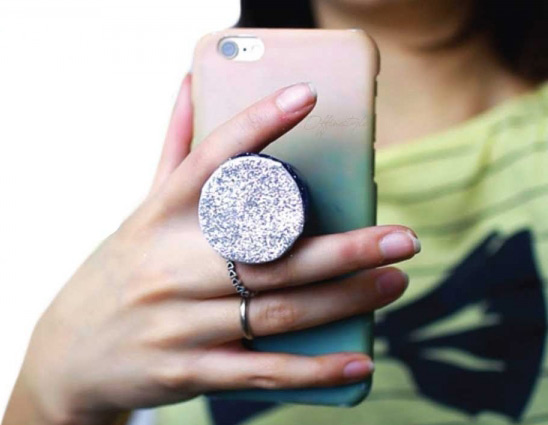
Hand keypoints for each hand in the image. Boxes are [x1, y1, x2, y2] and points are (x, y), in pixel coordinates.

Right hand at [4, 76, 419, 424]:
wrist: (70, 353)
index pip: (209, 159)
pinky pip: (259, 369)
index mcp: (158, 216)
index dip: (258, 124)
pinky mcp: (185, 370)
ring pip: (276, 309)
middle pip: (267, 254)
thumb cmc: (121, 271)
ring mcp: (177, 323)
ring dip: (344, 299)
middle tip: (401, 237)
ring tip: (393, 281)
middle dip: (343, 248)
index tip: (307, 97)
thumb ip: (173, 149)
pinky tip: (358, 359)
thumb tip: (190, 84)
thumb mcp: (142, 211)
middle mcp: (168, 266)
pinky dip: (313, 368)